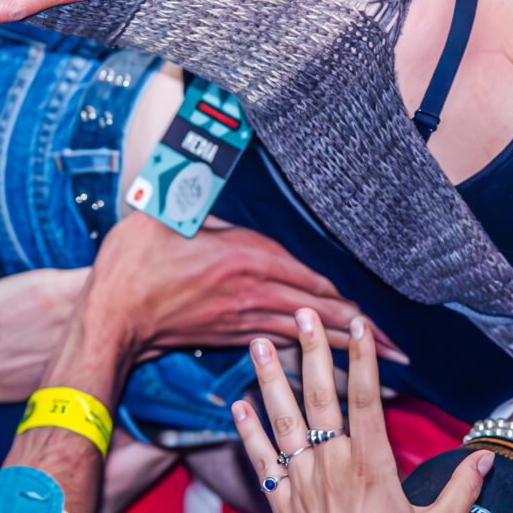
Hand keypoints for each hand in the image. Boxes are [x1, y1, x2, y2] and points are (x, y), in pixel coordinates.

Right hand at [90, 213, 403, 360]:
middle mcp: (255, 295)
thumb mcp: (167, 211)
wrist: (108, 319)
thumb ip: (198, 185)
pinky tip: (328, 362)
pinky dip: (312, 356)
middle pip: (324, 316)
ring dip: (346, 352)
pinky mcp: (229, 339)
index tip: (386, 313)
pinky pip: (283, 347)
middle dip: (366, 337)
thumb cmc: (133, 264)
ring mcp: (244, 323)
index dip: (354, 299)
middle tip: (404, 356)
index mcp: (248, 259)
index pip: (316, 280)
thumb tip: (206, 145)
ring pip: (308, 337)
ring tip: (382, 368)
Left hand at [231, 310, 486, 512]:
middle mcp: (333, 468)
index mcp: (374, 467)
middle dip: (311, 350)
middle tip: (300, 314)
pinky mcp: (283, 508)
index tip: (356, 324)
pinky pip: (261, 461)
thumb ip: (462, 488)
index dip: (362, 358)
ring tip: (257, 342)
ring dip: (270, 378)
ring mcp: (303, 486)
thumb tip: (486, 457)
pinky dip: (248, 431)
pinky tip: (237, 403)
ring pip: (283, 421)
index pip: (367, 399)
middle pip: (319, 397)